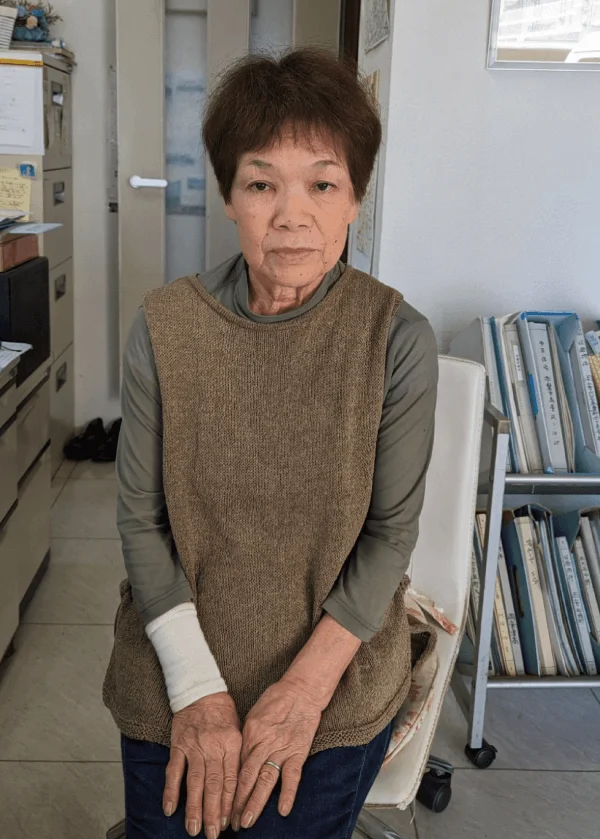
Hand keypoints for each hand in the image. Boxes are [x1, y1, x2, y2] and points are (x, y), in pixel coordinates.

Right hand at [164, 692, 241, 837]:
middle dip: (214, 813)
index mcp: (231, 744)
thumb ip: (238, 758)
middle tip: (213, 835)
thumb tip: (241, 789)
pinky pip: (174, 771)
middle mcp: (213, 747)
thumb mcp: (239, 731)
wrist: (201, 691)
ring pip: (194, 782)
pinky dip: (171, 791)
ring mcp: (194, 747)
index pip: (232, 780)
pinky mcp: (178, 745)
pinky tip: (170, 809)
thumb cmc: (223, 713)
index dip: (230, 804)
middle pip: (214, 785)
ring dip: (194, 807)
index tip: (230, 824)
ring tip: (194, 829)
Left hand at [230, 679, 321, 830]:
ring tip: (247, 821)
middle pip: (246, 777)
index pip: (235, 768)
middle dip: (237, 802)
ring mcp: (280, 748)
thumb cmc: (275, 700)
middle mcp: (262, 743)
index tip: (221, 807)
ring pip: (265, 779)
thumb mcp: (253, 716)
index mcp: (249, 735)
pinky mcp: (297, 751)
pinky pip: (292, 775)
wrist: (300, 690)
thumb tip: (237, 762)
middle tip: (229, 823)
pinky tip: (281, 810)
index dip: (227, 789)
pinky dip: (287, 793)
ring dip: (255, 802)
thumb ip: (246, 740)